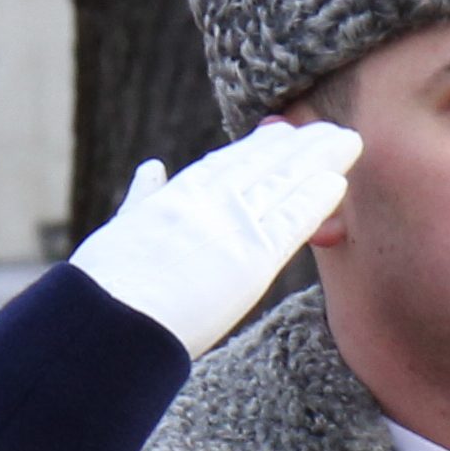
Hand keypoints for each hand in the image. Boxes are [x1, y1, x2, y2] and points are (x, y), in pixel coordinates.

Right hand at [64, 119, 364, 355]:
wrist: (107, 321)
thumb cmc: (102, 291)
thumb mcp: (118, 231)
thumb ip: (140, 200)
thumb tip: (149, 169)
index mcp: (172, 199)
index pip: (223, 164)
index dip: (257, 147)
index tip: (280, 133)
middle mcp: (204, 203)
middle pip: (260, 164)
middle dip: (297, 145)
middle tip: (327, 129)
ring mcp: (229, 226)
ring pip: (282, 182)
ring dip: (318, 160)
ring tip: (346, 142)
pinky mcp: (251, 257)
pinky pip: (292, 220)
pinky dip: (315, 198)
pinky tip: (337, 183)